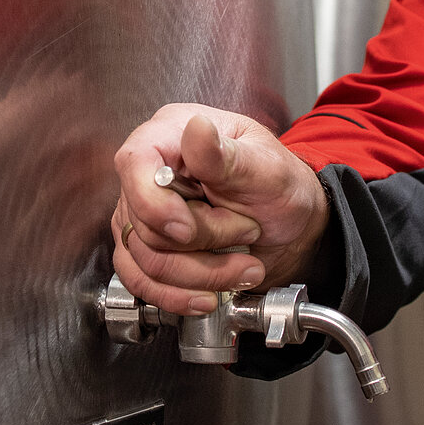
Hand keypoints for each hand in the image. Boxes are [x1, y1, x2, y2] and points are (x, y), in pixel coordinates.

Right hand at [110, 104, 329, 315]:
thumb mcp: (264, 167)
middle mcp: (149, 172)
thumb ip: (225, 154)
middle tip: (247, 231)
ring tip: (244, 265)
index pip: (135, 164)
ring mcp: (142, 212)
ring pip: (146, 260)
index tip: (187, 229)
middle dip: (204, 242)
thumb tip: (197, 128)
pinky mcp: (146, 247)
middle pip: (146, 224)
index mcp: (171, 134)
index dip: (155, 204)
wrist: (289, 227)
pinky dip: (177, 296)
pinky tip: (208, 295)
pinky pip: (142, 281)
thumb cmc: (278, 188)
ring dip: (202, 273)